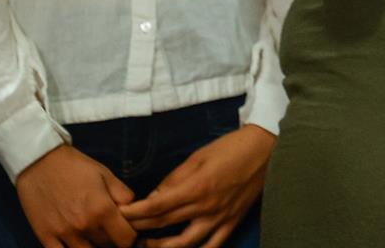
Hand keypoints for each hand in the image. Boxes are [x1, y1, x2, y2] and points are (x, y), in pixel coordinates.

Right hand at [15, 144, 136, 247]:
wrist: (39, 161)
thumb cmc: (74, 166)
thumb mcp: (105, 174)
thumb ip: (123, 195)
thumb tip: (134, 210)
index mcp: (102, 209)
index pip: (126, 239)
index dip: (130, 237)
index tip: (127, 231)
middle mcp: (84, 225)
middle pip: (107, 246)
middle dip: (111, 239)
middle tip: (108, 228)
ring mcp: (63, 233)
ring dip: (92, 246)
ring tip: (92, 233)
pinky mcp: (45, 236)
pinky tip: (75, 242)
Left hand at [120, 125, 271, 247]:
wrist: (265, 149)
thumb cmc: (230, 148)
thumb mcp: (197, 157)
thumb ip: (174, 179)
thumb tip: (154, 197)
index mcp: (195, 187)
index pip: (156, 206)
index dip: (135, 213)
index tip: (119, 214)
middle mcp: (206, 207)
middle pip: (165, 223)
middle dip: (140, 228)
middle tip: (123, 229)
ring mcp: (220, 218)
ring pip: (185, 243)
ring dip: (162, 246)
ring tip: (146, 245)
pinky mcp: (231, 223)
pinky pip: (213, 246)